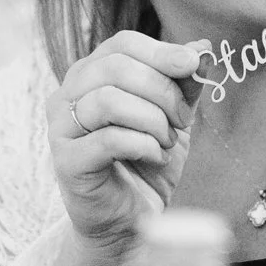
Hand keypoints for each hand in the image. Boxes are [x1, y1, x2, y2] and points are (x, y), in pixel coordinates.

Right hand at [48, 30, 202, 250]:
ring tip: (167, 141)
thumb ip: (185, 81)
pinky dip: (143, 145)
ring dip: (152, 120)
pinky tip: (156, 156)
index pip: (123, 44)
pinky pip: (107, 139)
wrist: (131, 221)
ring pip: (109, 100)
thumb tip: (204, 46)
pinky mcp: (65, 161)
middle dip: (161, 90)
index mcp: (90, 74)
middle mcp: (67, 95)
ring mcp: (61, 128)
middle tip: (182, 118)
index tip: (193, 65)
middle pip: (115, 67)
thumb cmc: (147, 162)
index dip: (162, 51)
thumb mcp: (175, 116)